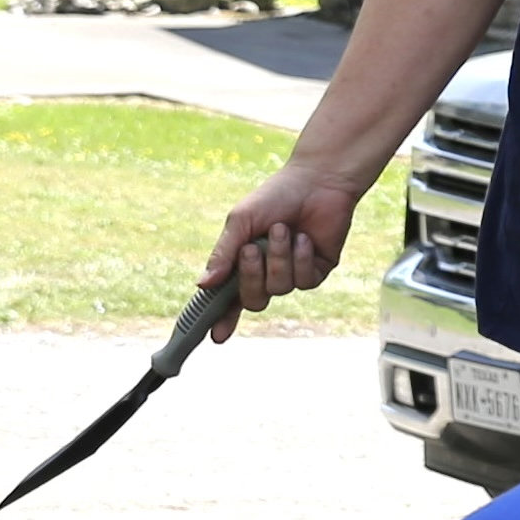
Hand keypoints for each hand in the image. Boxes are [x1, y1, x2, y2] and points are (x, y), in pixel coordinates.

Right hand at [203, 159, 363, 316]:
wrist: (316, 182)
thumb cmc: (274, 197)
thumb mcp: (240, 222)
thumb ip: (223, 253)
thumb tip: (202, 284)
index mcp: (242, 263)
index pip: (227, 299)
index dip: (220, 319)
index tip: (214, 337)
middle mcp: (266, 272)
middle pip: (254, 301)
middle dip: (251, 276)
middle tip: (252, 249)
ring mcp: (292, 274)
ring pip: (280, 288)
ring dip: (279, 258)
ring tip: (284, 229)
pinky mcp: (316, 271)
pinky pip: (304, 281)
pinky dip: (300, 257)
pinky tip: (304, 237)